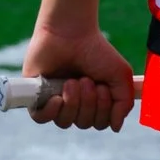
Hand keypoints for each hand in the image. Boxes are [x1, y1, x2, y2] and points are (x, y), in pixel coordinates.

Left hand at [23, 25, 137, 130]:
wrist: (70, 31)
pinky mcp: (35, 92)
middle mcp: (73, 102)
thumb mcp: (120, 77)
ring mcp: (53, 97)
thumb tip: (115, 127)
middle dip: (88, 103)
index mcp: (92, 100)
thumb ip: (124, 104)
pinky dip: (50, 112)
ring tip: (71, 81)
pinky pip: (40, 118)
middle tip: (86, 80)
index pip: (98, 123)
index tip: (102, 87)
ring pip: (63, 122)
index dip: (103, 111)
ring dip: (72, 103)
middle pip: (82, 123)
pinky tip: (57, 98)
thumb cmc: (96, 50)